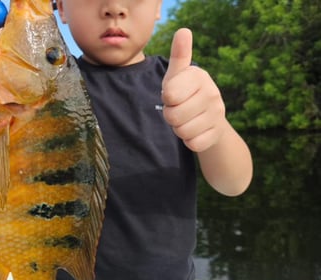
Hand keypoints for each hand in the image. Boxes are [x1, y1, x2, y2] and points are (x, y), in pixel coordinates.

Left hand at [161, 28, 226, 152]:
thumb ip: (179, 56)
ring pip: (182, 131)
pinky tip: (195, 131)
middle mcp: (212, 93)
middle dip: (170, 116)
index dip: (166, 98)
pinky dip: (189, 140)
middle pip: (173, 116)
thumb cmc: (186, 93)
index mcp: (199, 76)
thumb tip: (183, 31)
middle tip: (179, 109)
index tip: (173, 95)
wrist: (210, 118)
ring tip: (186, 119)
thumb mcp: (178, 75)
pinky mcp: (216, 134)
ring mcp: (217, 114)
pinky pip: (192, 144)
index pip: (169, 95)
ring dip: (179, 129)